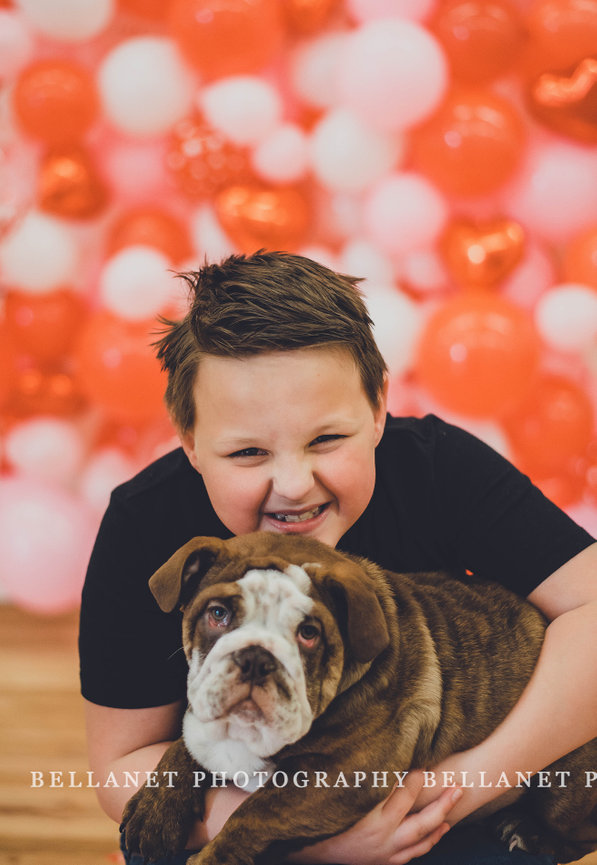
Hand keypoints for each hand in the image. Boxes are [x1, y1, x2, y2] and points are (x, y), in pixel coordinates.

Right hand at [290, 771, 462, 864]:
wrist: (310, 854)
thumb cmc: (320, 820)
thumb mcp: (336, 796)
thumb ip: (355, 777)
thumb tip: (365, 751)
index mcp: (372, 820)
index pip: (402, 796)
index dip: (416, 780)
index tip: (426, 765)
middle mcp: (384, 839)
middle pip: (422, 822)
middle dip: (443, 805)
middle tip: (459, 788)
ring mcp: (386, 853)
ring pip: (421, 840)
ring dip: (440, 824)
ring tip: (453, 808)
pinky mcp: (385, 862)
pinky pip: (412, 854)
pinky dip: (428, 843)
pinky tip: (437, 832)